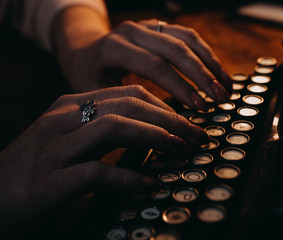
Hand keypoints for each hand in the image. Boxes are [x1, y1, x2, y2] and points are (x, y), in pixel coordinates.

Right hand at [0, 85, 208, 233]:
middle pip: (128, 106)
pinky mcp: (50, 179)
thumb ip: (106, 134)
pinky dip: (129, 177)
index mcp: (71, 105)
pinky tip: (150, 183)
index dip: (166, 108)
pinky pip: (97, 171)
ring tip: (179, 152)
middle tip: (195, 137)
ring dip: (155, 138)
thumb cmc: (39, 168)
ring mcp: (55, 147)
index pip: (129, 95)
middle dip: (170, 120)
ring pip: (115, 127)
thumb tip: (153, 136)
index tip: (189, 125)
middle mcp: (63, 119)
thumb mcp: (73, 140)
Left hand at [53, 7, 231, 111]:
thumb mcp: (92, 93)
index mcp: (113, 48)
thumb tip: (153, 130)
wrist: (85, 51)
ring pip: (186, 39)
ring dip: (210, 63)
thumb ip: (120, 107)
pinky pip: (188, 36)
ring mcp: (147, 26)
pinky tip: (218, 71)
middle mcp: (132, 31)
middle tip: (220, 98)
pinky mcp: (159, 28)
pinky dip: (206, 54)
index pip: (153, 66)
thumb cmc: (89, 77)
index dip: (179, 87)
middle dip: (202, 75)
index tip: (199, 107)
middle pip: (175, 49)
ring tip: (227, 86)